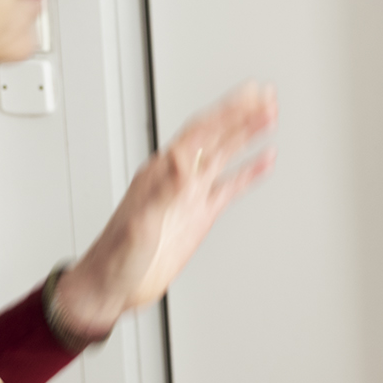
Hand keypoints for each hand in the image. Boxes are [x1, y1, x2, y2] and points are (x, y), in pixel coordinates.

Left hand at [53, 83, 277, 337]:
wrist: (113, 285)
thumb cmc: (116, 257)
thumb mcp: (139, 224)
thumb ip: (162, 191)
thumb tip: (180, 158)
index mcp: (162, 173)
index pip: (200, 133)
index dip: (226, 113)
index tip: (248, 96)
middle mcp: (178, 178)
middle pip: (215, 136)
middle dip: (241, 114)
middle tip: (266, 96)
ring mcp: (191, 195)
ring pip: (225, 155)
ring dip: (247, 135)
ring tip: (270, 116)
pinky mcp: (200, 214)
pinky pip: (230, 186)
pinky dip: (249, 172)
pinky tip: (264, 160)